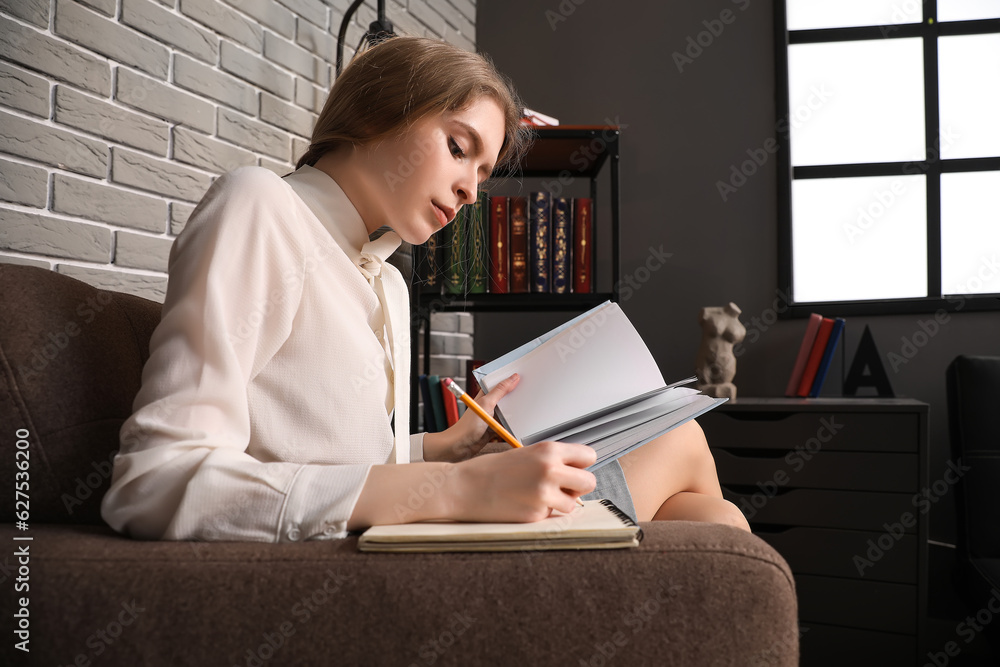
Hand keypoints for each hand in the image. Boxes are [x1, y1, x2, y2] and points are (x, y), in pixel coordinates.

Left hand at [422, 373, 520, 462]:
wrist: (461, 446)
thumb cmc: (468, 425)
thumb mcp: (486, 403)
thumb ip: (500, 390)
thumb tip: (513, 378)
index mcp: (485, 395)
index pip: (500, 382)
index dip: (511, 378)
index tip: (525, 374)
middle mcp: (489, 404)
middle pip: (507, 397)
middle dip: (516, 395)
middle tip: (531, 390)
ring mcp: (492, 416)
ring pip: (509, 411)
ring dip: (516, 411)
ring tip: (528, 406)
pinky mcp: (495, 428)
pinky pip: (508, 424)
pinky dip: (513, 424)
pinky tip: (521, 422)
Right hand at [450, 440, 596, 521]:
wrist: (464, 488)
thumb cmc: (490, 469)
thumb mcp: (525, 453)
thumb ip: (551, 460)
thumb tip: (575, 471)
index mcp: (548, 450)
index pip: (589, 456)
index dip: (581, 465)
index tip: (573, 469)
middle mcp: (550, 470)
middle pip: (589, 482)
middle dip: (578, 486)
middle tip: (562, 487)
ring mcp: (544, 494)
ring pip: (573, 503)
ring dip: (560, 502)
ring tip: (537, 496)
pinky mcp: (536, 515)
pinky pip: (552, 515)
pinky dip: (542, 512)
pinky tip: (523, 504)